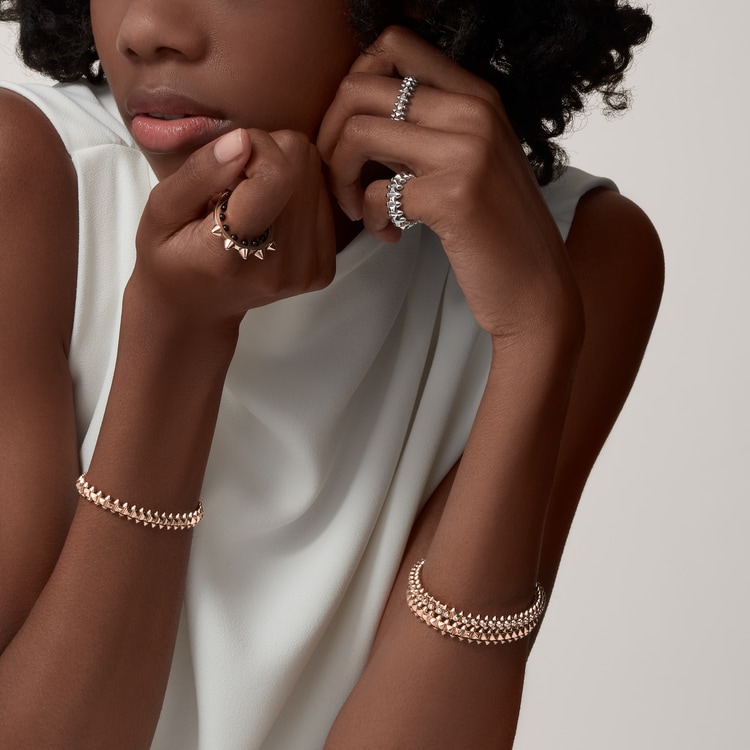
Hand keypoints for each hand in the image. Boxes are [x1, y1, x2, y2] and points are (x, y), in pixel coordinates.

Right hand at [130, 128, 335, 328]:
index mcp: (233, 252)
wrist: (197, 307)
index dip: (254, 147)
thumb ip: (199, 173)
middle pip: (302, 165)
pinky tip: (270, 218)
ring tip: (251, 204)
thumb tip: (243, 140)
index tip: (228, 164)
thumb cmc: (172, 254)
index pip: (277, 173)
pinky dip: (296, 197)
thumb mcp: (160, 210)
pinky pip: (324, 200)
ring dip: (283, 177)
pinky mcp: (323, 269)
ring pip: (316, 176)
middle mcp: (279, 265)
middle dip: (268, 159)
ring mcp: (306, 270)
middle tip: (236, 187)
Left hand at [318, 26, 582, 341]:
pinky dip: (368, 219)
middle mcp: (472, 111)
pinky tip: (390, 236)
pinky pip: (373, 192)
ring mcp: (464, 151)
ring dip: (340, 177)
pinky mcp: (451, 196)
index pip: (394, 43)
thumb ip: (423, 131)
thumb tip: (357, 116)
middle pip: (359, 86)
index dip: (353, 84)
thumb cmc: (496, 229)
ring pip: (357, 133)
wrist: (536, 286)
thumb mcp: (469, 160)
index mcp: (476, 95)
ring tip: (357, 209)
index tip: (351, 131)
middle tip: (339, 176)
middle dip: (330, 134)